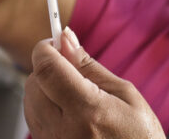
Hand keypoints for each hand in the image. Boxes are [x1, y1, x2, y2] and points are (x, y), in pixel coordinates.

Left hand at [24, 28, 165, 138]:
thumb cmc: (140, 136)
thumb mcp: (125, 94)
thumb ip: (89, 66)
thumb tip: (66, 39)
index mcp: (88, 112)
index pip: (47, 70)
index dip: (45, 48)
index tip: (55, 40)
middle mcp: (64, 132)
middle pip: (33, 82)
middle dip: (48, 67)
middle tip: (71, 67)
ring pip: (29, 100)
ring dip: (45, 87)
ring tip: (75, 94)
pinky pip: (33, 120)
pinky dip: (46, 106)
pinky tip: (69, 110)